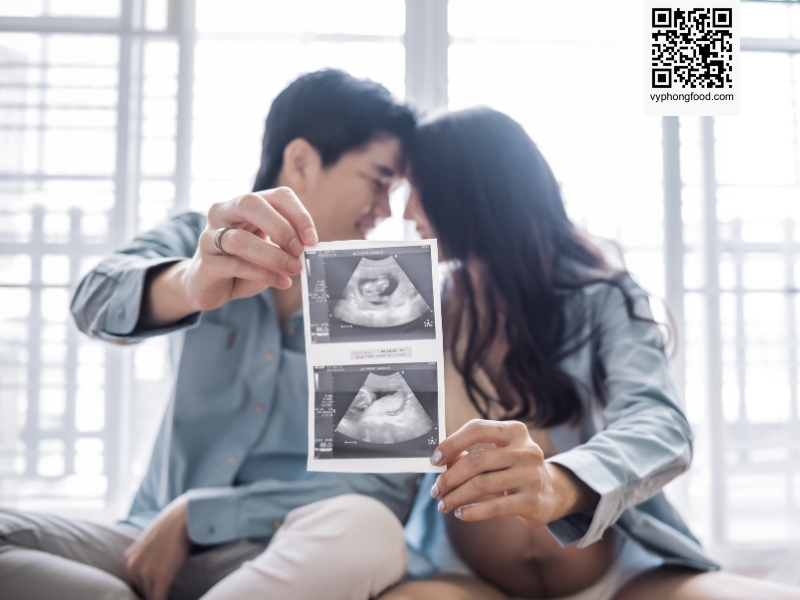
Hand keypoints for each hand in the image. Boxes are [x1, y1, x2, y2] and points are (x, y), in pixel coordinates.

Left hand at [124, 496, 190, 599]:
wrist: (184, 518)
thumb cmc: (173, 525)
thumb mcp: (153, 541)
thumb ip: (149, 556)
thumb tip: (157, 566)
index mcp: (129, 558)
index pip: (134, 582)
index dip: (146, 588)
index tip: (156, 588)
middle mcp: (133, 567)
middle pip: (140, 590)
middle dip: (152, 592)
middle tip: (162, 590)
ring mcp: (145, 573)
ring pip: (149, 596)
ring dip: (159, 595)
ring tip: (167, 592)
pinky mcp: (160, 579)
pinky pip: (158, 599)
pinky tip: (171, 598)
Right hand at [141, 188, 317, 326]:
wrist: (209, 286)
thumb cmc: (244, 262)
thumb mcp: (269, 248)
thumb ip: (287, 243)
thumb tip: (309, 246)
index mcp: (245, 204)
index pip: (276, 196)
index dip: (298, 215)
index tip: (312, 240)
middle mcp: (223, 213)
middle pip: (250, 203)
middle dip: (280, 227)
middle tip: (299, 251)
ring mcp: (209, 237)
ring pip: (239, 239)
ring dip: (273, 255)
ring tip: (293, 269)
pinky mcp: (205, 264)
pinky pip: (235, 265)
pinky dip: (263, 274)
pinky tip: (281, 282)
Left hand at [429, 419, 597, 525]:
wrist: (551, 492)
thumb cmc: (514, 469)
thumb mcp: (499, 454)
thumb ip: (472, 454)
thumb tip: (441, 462)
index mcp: (515, 431)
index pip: (477, 429)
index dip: (451, 443)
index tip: (434, 460)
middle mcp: (526, 450)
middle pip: (475, 461)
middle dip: (449, 478)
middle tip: (436, 490)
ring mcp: (531, 475)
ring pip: (481, 485)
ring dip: (455, 497)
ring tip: (443, 505)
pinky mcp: (532, 501)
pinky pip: (494, 507)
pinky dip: (472, 512)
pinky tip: (461, 513)